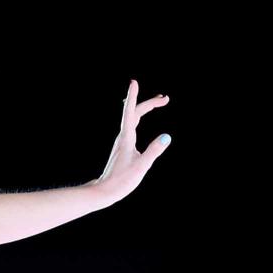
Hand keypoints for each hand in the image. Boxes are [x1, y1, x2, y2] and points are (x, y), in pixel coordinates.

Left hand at [93, 79, 171, 203]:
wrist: (105, 190)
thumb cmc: (122, 181)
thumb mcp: (142, 166)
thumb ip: (154, 151)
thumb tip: (167, 137)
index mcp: (126, 138)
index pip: (130, 112)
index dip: (132, 96)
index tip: (134, 82)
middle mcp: (123, 137)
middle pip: (135, 112)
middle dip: (149, 102)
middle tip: (165, 98)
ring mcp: (122, 141)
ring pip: (133, 118)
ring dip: (145, 108)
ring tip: (159, 101)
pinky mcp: (123, 146)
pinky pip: (132, 125)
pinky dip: (139, 116)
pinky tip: (140, 119)